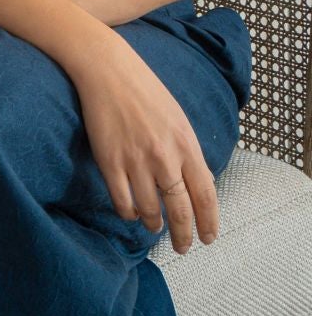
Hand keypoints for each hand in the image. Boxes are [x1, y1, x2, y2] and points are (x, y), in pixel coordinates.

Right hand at [72, 32, 218, 253]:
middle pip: (179, 210)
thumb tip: (196, 185)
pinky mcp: (110, 161)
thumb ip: (187, 152)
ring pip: (150, 210)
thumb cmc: (144, 90)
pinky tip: (131, 212)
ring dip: (153, 224)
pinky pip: (122, 201)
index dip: (208, 222)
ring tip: (153, 227)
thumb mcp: (177, 118)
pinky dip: (128, 212)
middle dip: (183, 235)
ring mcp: (136, 160)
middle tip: (182, 247)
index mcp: (186, 144)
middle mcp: (165, 157)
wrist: (107, 68)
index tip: (207, 238)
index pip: (205, 195)